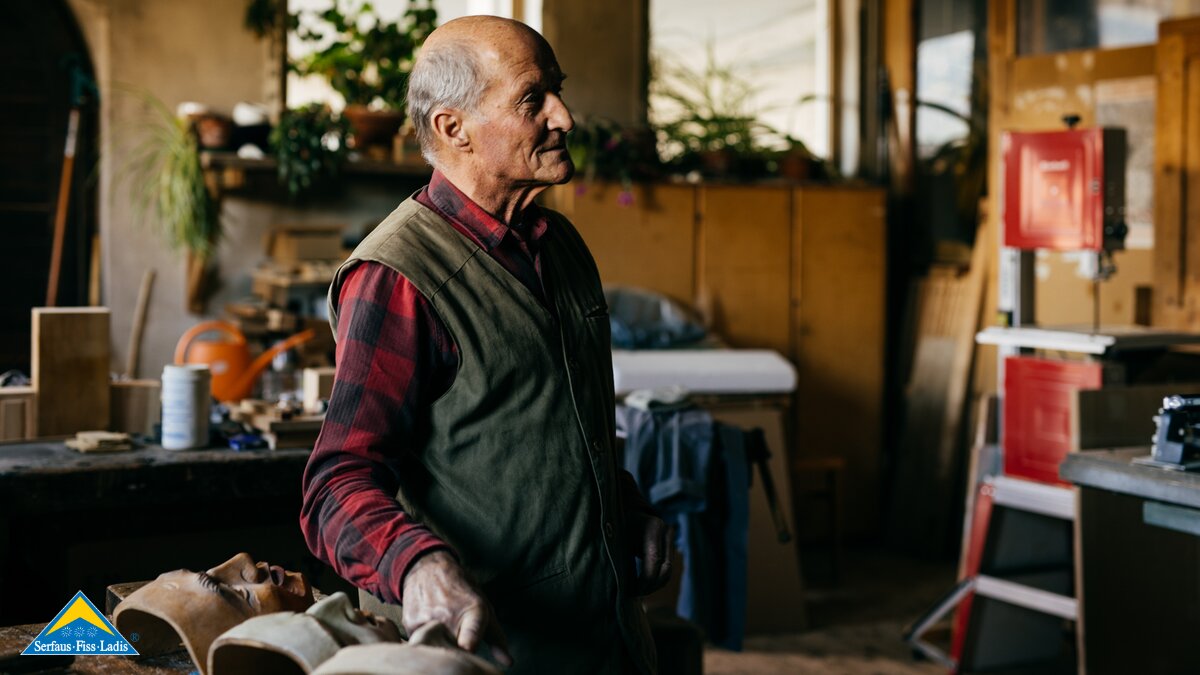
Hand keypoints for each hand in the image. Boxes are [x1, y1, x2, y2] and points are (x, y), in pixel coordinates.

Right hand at [401, 550, 512, 666]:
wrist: (427, 569)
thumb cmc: (462, 591)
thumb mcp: (483, 608)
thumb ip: (496, 638)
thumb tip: (508, 662)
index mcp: (473, 611)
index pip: (470, 634)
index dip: (468, 644)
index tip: (467, 651)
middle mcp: (449, 615)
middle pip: (455, 651)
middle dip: (458, 650)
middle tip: (459, 638)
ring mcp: (427, 619)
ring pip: (436, 648)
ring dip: (440, 645)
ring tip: (443, 627)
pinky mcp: (410, 624)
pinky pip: (419, 643)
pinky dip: (425, 640)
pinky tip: (428, 624)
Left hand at [627, 511, 672, 594]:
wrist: (630, 512)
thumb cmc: (619, 525)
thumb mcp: (618, 536)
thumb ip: (621, 555)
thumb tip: (620, 584)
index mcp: (653, 526)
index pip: (654, 559)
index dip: (645, 579)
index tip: (632, 591)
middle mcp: (666, 532)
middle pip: (665, 568)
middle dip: (650, 586)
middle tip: (634, 595)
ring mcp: (671, 540)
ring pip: (668, 571)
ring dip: (654, 586)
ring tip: (637, 592)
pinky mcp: (671, 547)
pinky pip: (667, 569)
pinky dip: (656, 581)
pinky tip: (643, 586)